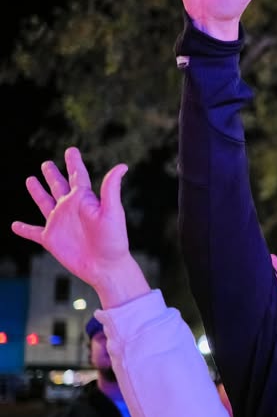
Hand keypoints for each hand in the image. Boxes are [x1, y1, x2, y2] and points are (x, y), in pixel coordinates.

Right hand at [11, 148, 147, 307]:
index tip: (71, 150)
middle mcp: (70, 208)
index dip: (74, 163)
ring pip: (44, 203)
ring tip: (30, 179)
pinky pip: (34, 232)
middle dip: (53, 174)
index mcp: (84, 200)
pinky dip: (24, 229)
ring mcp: (59, 223)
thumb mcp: (113, 211)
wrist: (106, 266)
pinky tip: (14, 225)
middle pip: (58, 186)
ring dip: (37, 192)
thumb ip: (111, 188)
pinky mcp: (51, 240)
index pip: (78, 176)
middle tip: (47, 163)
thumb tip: (122, 166)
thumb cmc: (113, 239)